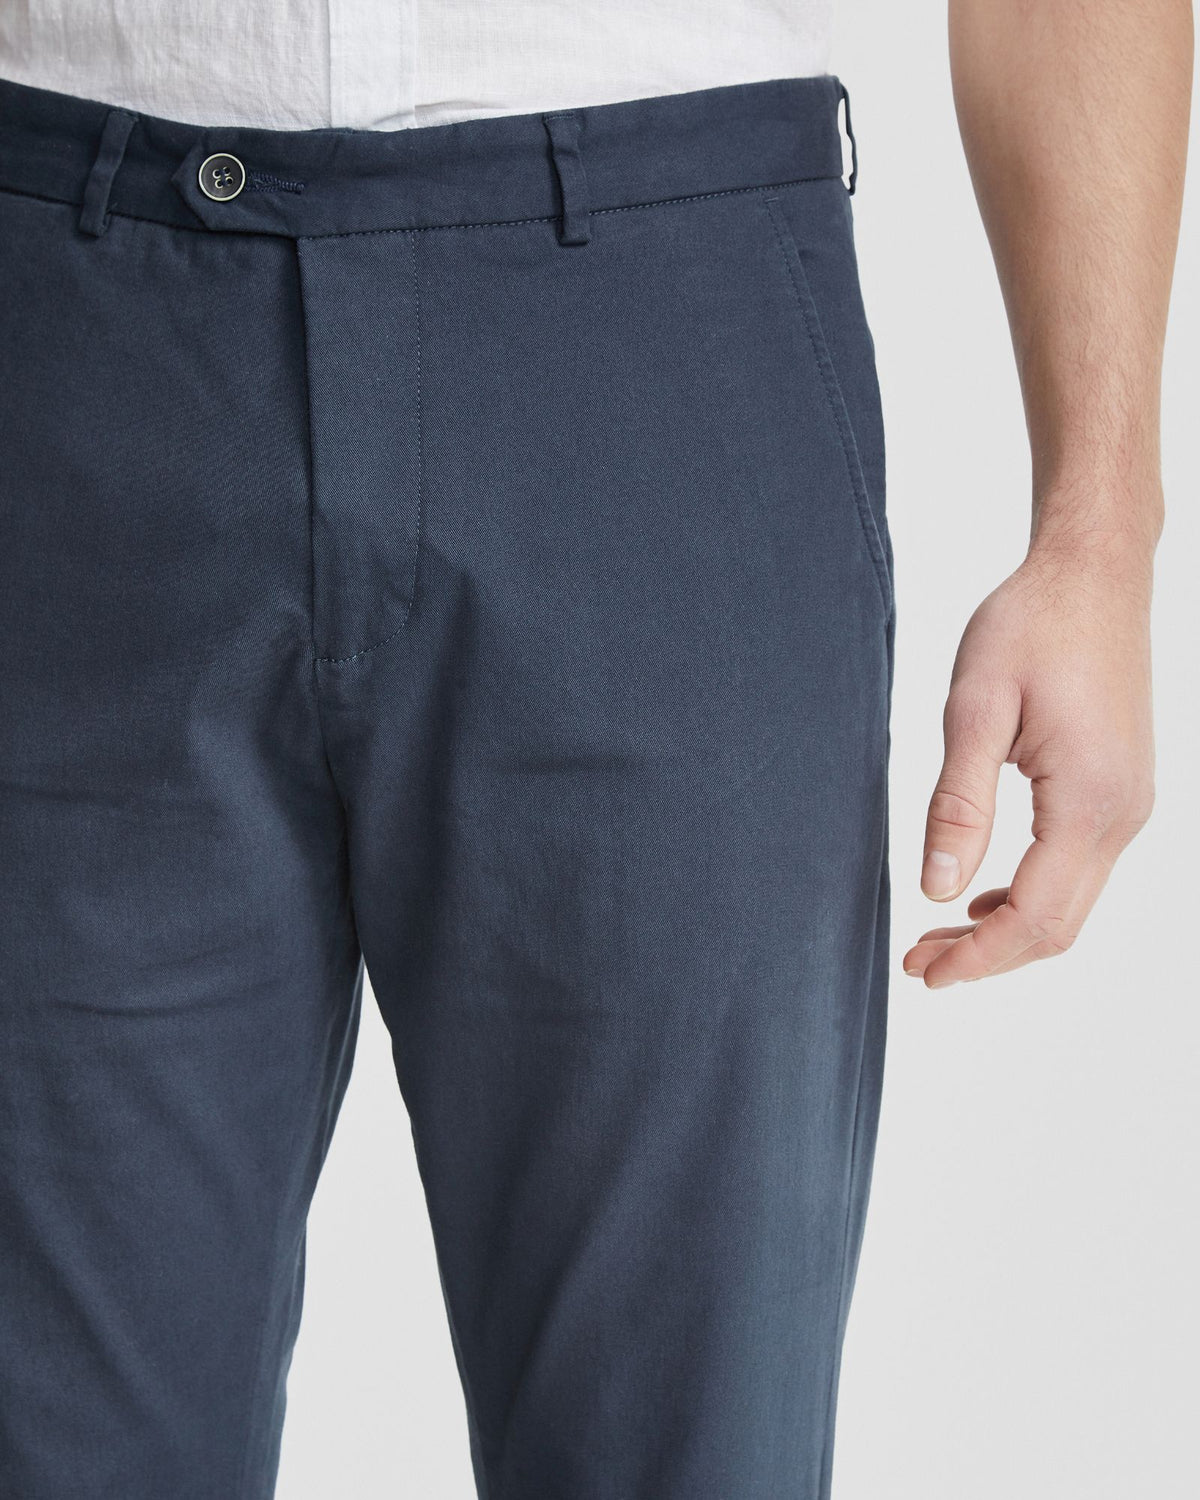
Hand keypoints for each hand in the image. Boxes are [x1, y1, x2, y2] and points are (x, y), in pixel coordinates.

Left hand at [904, 533, 1156, 987]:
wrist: (1093, 573)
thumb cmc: (1033, 624)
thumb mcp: (975, 708)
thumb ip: (959, 805)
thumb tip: (937, 890)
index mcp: (1090, 799)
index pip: (1036, 915)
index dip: (979, 958)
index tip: (925, 975)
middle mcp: (1123, 814)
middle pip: (1059, 925)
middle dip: (988, 956)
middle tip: (919, 965)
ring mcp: (1128, 804)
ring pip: (1071, 903)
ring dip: (1007, 930)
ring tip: (939, 936)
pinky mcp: (1119, 791)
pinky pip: (1077, 869)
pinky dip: (1029, 896)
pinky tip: (981, 894)